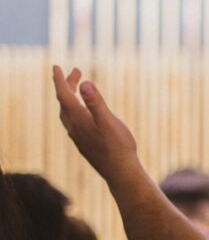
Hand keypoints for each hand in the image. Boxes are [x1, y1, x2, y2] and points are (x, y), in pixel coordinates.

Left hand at [52, 66, 140, 182]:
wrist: (120, 173)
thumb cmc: (118, 147)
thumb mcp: (109, 122)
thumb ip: (96, 103)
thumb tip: (84, 83)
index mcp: (79, 119)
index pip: (64, 95)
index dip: (60, 80)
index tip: (56, 67)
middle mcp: (74, 127)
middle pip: (64, 102)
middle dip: (67, 85)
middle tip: (76, 71)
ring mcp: (79, 137)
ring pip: (67, 113)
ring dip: (69, 98)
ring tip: (77, 89)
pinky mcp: (85, 143)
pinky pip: (73, 123)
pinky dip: (74, 111)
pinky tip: (82, 115)